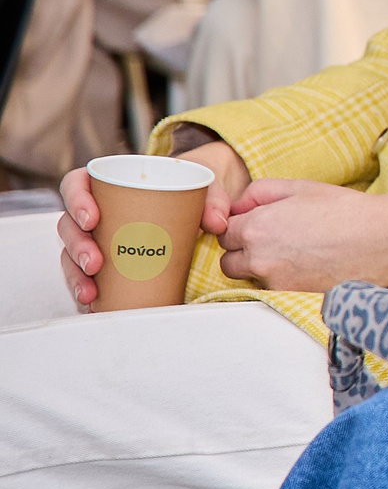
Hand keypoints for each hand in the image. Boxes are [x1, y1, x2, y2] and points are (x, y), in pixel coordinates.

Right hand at [56, 140, 249, 308]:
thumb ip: (213, 199)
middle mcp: (95, 210)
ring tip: (91, 292)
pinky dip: (87, 291)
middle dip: (77, 247)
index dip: (76, 201)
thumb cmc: (190, 189)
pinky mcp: (104, 262)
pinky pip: (86, 276)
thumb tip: (217, 223)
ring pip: (71, 255)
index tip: (93, 219)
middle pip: (69, 226)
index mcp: (108, 183)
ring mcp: (96, 237)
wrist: (199, 206)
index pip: (75, 185)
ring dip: (76, 276)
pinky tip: (93, 305)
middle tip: (94, 263)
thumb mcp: (204, 186)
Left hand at [216, 180, 387, 291]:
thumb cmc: (345, 210)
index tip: (261, 224)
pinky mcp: (291, 298)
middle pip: (229, 260)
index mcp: (256, 226)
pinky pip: (270, 291)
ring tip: (290, 256)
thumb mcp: (301, 187)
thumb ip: (260, 191)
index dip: (242, 226)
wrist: (382, 239)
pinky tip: (303, 268)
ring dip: (258, 269)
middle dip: (244, 251)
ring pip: (248, 279)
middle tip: (273, 240)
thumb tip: (239, 206)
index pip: (225, 232)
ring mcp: (274, 282)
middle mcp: (258, 257)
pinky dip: (279, 282)